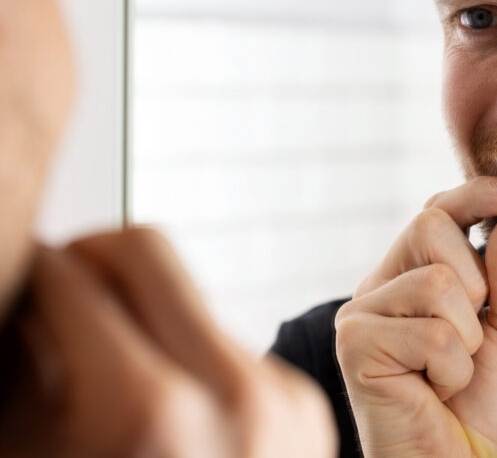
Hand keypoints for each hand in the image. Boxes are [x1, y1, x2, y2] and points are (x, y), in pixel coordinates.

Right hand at [9, 226, 336, 456]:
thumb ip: (28, 373)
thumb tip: (29, 299)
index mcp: (151, 409)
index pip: (72, 274)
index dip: (31, 266)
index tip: (21, 271)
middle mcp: (232, 394)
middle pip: (147, 249)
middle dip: (86, 256)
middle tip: (52, 285)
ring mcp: (280, 399)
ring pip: (190, 299)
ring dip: (139, 310)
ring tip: (103, 364)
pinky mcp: (305, 409)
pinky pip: (231, 348)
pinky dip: (186, 358)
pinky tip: (166, 408)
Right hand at [334, 177, 496, 456]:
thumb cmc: (486, 404)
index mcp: (417, 273)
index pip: (440, 208)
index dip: (477, 193)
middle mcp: (382, 285)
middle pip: (431, 225)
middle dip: (476, 282)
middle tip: (473, 337)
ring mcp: (361, 312)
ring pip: (435, 282)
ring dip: (467, 338)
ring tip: (452, 372)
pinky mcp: (354, 344)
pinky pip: (430, 330)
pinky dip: (452, 367)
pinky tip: (434, 390)